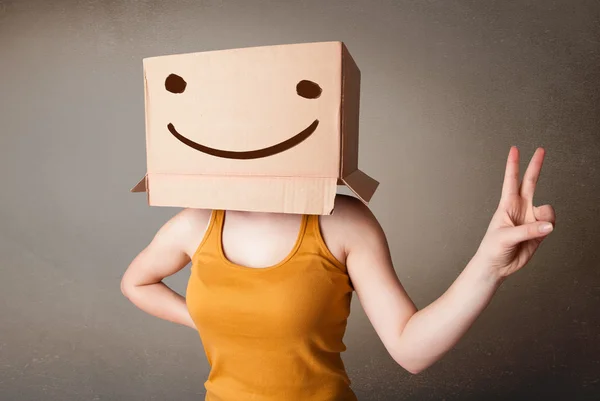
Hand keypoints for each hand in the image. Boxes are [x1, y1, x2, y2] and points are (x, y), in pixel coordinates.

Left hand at [475, 146, 555, 280]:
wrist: (497, 265)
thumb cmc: (493, 248)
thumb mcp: (505, 237)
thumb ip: (527, 231)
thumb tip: (548, 226)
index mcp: (507, 205)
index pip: (510, 180)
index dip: (513, 165)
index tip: (514, 149)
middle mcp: (520, 208)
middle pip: (530, 182)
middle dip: (535, 166)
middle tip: (541, 149)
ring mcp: (531, 218)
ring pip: (547, 208)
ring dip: (546, 217)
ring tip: (538, 229)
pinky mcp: (539, 231)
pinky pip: (551, 223)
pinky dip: (549, 227)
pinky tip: (543, 232)